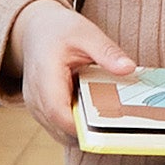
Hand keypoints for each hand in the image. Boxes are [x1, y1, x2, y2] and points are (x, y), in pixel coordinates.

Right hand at [11, 0, 141, 147]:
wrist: (35, 31)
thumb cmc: (59, 31)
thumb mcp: (86, 34)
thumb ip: (107, 52)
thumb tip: (128, 68)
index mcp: (44, 75)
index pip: (58, 112)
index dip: (82, 126)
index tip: (109, 128)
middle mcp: (35, 96)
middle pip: (61, 129)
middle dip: (90, 133)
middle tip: (119, 128)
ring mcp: (35, 107)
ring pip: (60, 133)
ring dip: (84, 132)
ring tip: (109, 122)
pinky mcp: (41, 112)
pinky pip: (60, 129)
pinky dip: (78, 127)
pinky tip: (96, 117)